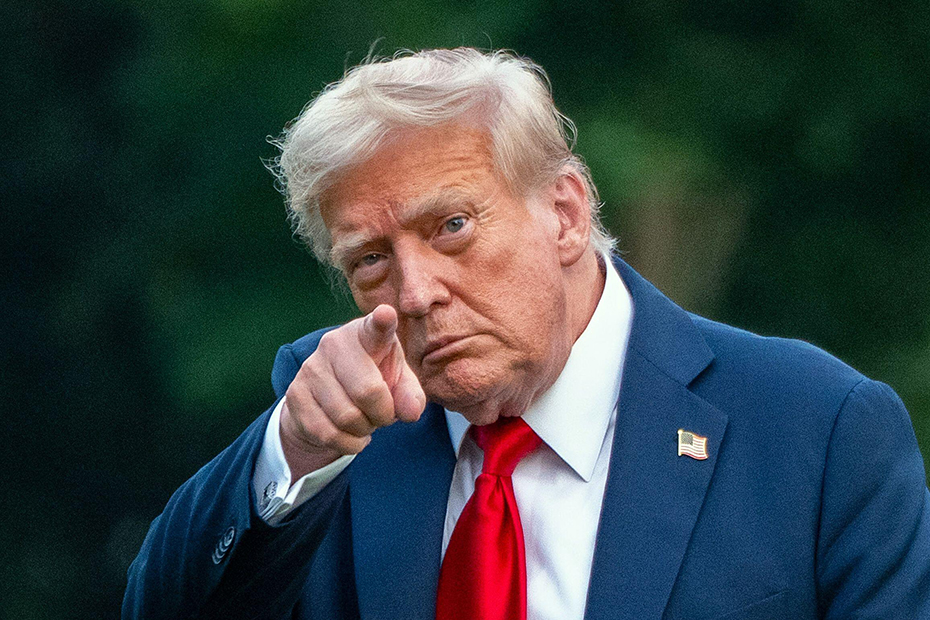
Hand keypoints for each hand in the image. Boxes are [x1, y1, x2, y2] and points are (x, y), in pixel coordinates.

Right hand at [279, 304, 426, 478]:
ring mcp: (311, 368)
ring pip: (347, 417)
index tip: (387, 314)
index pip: (376, 327)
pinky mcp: (295, 394)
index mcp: (367, 334)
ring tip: (365, 422)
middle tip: (384, 415)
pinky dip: (348, 443)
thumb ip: (411, 396)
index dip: (382, 322)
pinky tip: (351, 435)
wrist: (328, 399)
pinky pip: (328, 433)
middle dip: (383, 415)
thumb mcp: (398, 384)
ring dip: (364, 430)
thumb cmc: (373, 381)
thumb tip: (410, 412)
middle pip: (368, 392)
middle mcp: (334, 343)